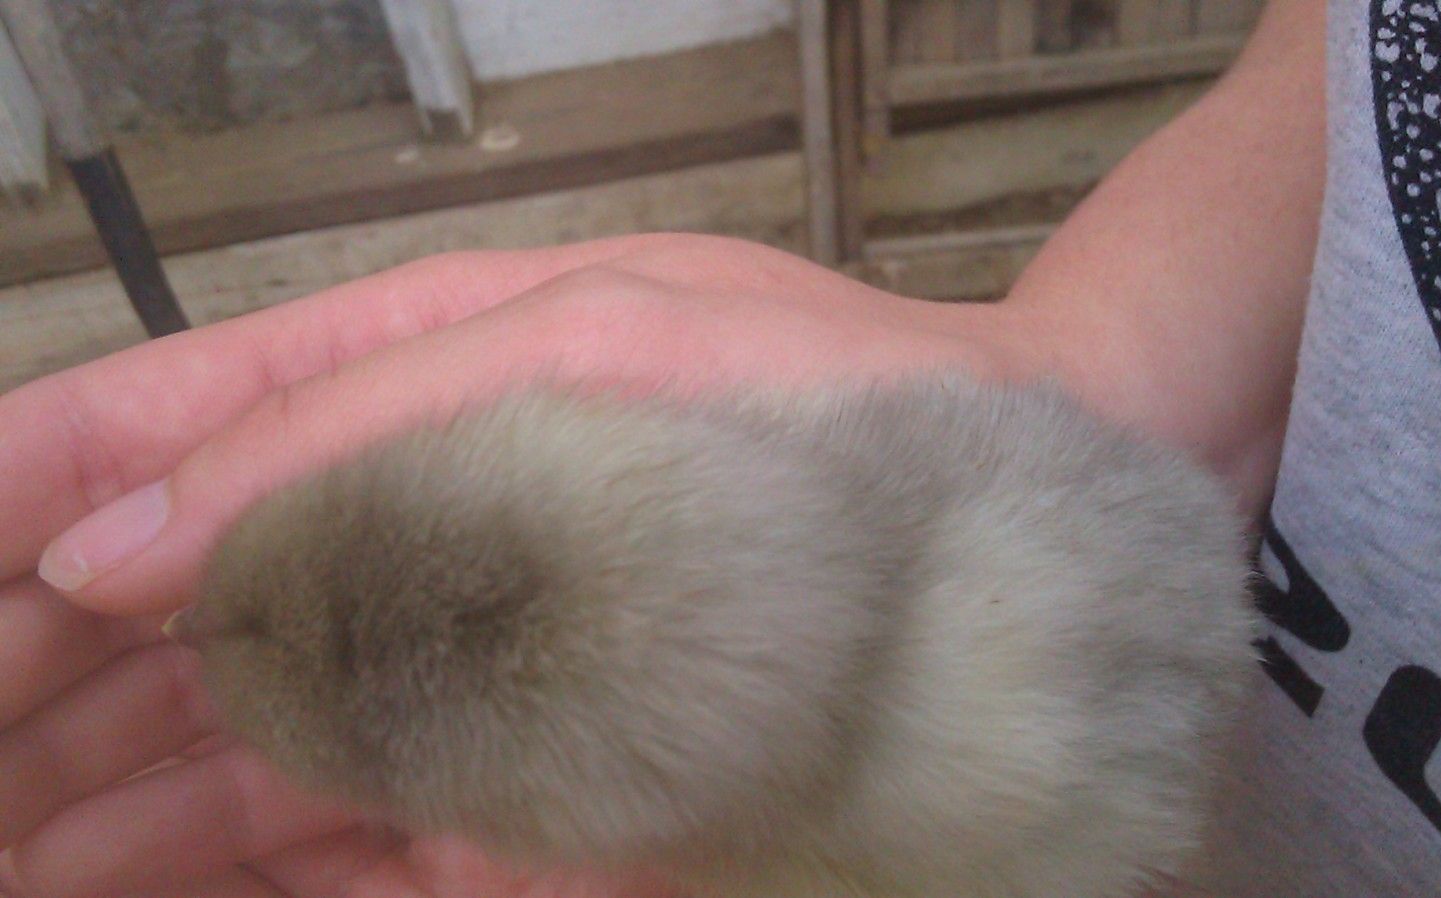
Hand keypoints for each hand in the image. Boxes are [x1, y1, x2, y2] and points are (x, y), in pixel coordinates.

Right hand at [0, 234, 1008, 896]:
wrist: (973, 551)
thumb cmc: (801, 401)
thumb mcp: (569, 352)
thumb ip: (340, 438)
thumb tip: (118, 537)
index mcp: (391, 392)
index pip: (143, 435)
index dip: (21, 497)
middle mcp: (394, 542)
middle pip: (152, 620)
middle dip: (29, 686)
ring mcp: (442, 683)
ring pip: (212, 757)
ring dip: (91, 809)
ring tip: (5, 848)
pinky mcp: (499, 803)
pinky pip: (320, 854)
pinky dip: (213, 883)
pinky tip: (116, 891)